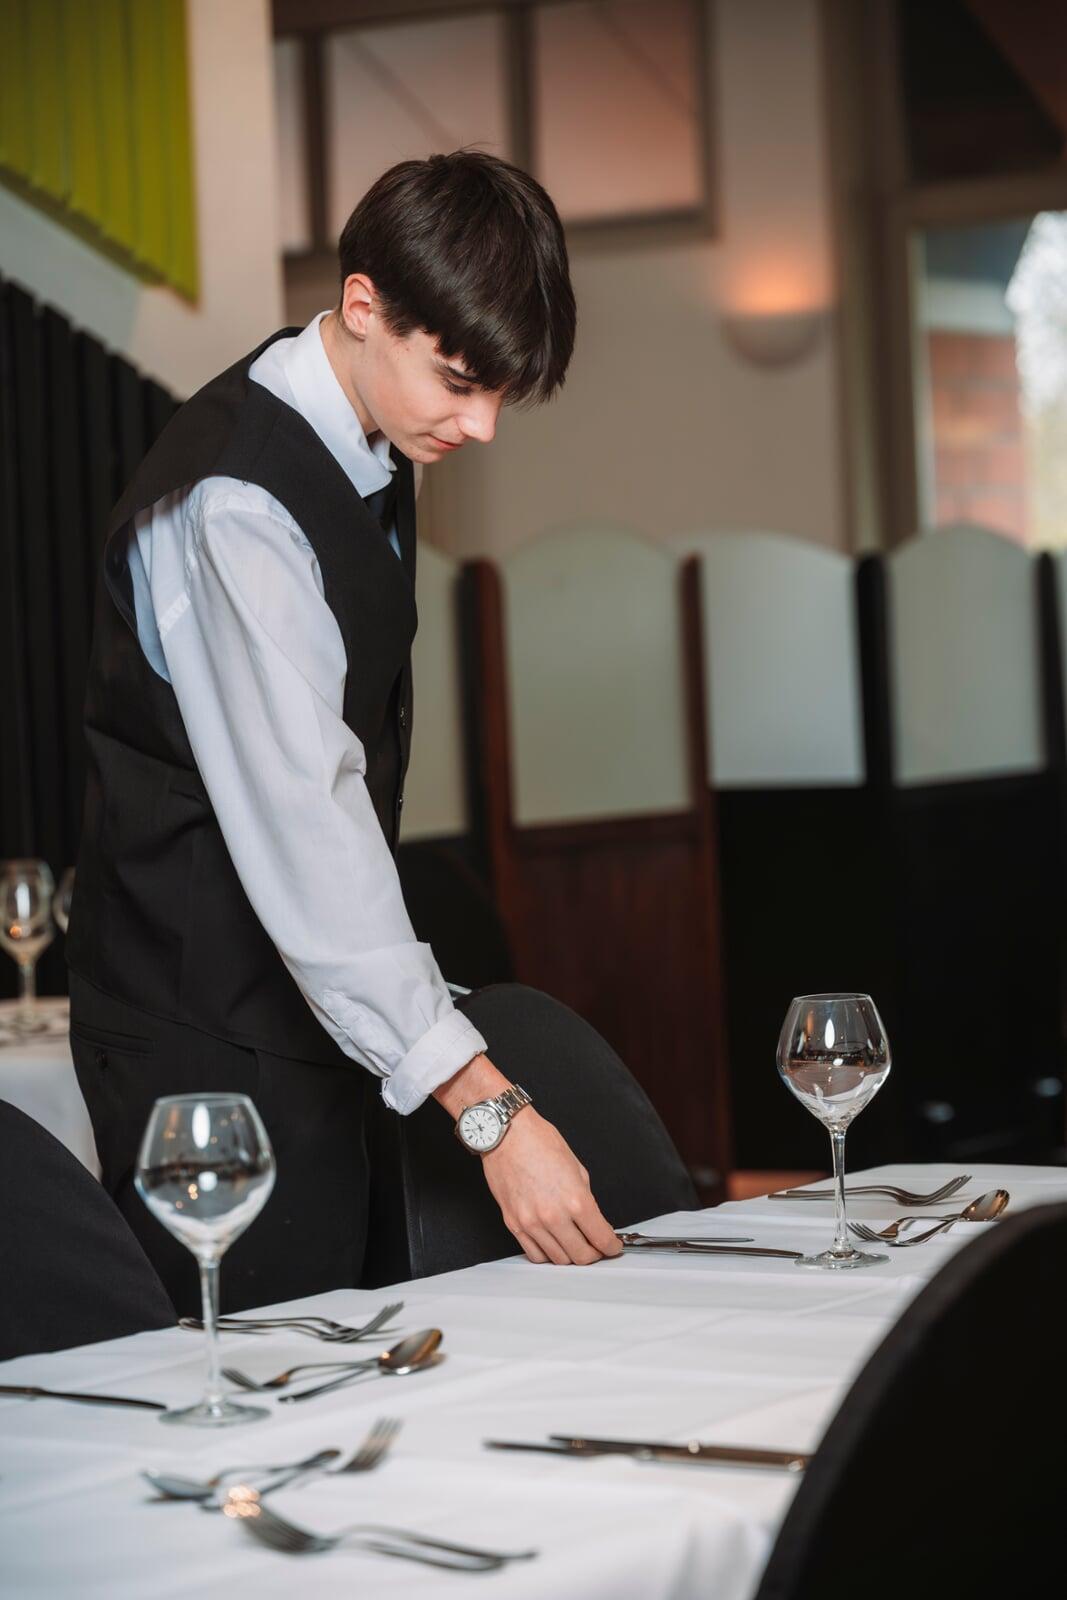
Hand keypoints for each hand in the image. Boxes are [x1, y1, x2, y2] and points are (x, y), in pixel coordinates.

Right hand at [432, 1052, 621, 1265]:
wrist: (505, 1134)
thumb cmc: (539, 1142)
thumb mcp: (576, 1167)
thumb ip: (585, 1198)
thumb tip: (592, 1220)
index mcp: (575, 1200)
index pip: (601, 1239)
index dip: (612, 1246)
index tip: (613, 1246)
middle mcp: (554, 1216)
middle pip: (582, 1257)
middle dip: (595, 1254)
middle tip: (597, 1247)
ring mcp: (531, 1223)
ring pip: (559, 1260)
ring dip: (571, 1256)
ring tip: (575, 1243)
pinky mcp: (513, 1224)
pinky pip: (535, 1254)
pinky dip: (548, 1254)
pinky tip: (554, 1243)